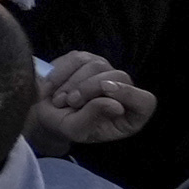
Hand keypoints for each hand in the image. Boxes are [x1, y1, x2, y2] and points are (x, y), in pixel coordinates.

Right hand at [24, 48, 156, 152]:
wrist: (42, 113)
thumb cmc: (64, 126)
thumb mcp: (76, 130)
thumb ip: (94, 117)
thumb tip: (115, 104)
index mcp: (128, 115)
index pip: (145, 101)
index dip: (128, 93)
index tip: (105, 90)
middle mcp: (122, 90)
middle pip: (120, 76)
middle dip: (91, 87)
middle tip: (71, 102)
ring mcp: (105, 71)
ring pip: (97, 65)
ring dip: (73, 83)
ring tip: (59, 99)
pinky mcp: (87, 59)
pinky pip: (77, 58)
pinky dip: (61, 73)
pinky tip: (53, 87)